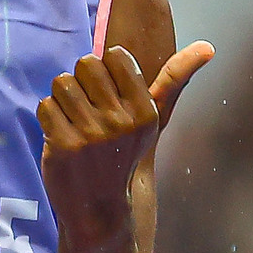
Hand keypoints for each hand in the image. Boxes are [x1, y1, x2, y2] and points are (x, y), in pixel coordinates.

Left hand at [38, 41, 213, 240]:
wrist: (99, 206)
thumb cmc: (124, 153)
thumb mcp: (153, 119)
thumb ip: (174, 80)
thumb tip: (207, 47)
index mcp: (145, 111)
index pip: (115, 56)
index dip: (104, 70)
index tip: (107, 93)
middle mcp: (121, 121)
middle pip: (86, 63)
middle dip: (82, 81)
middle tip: (87, 108)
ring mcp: (92, 134)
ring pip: (62, 82)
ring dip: (62, 98)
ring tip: (73, 120)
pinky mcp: (64, 145)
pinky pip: (45, 105)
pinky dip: (48, 116)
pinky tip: (60, 135)